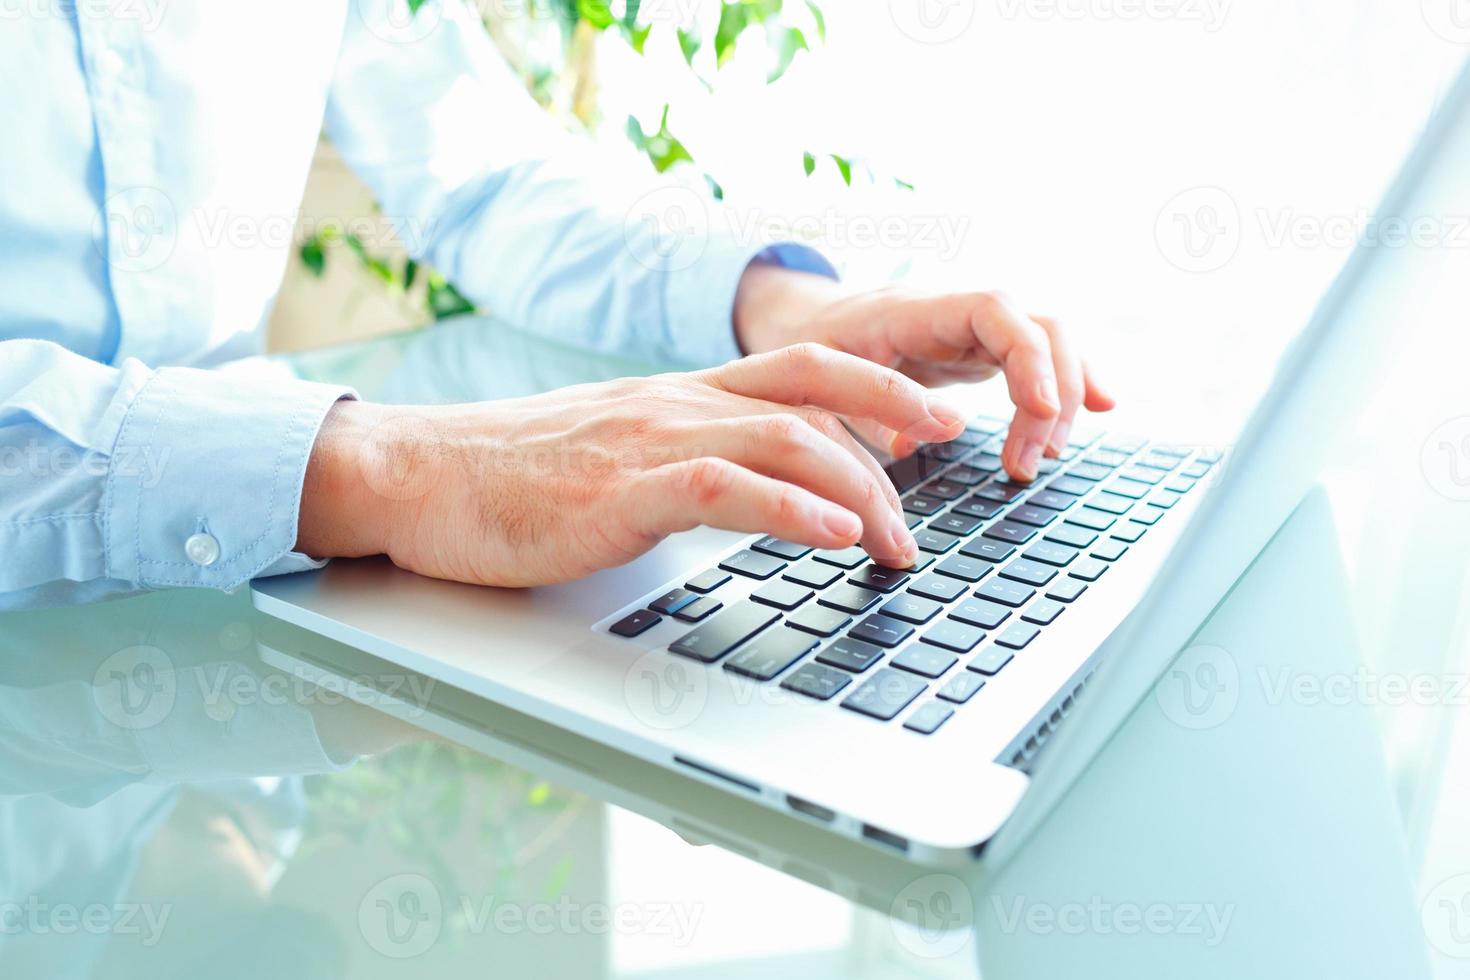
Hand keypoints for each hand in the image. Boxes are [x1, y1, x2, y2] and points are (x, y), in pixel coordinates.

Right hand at [296, 345, 967, 586]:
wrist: (418, 474)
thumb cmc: (514, 477)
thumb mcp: (618, 454)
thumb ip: (686, 462)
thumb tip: (751, 495)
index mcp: (681, 393)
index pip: (806, 369)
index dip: (883, 388)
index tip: (935, 420)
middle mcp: (678, 401)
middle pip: (818, 394)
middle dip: (896, 436)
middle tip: (935, 496)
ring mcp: (650, 438)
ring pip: (786, 436)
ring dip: (860, 490)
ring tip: (898, 541)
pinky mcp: (620, 488)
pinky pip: (724, 484)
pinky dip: (791, 507)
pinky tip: (833, 535)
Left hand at [735, 265, 1115, 480]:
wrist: (804, 322)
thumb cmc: (810, 347)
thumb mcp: (820, 376)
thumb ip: (863, 404)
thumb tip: (912, 444)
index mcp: (918, 309)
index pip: (996, 313)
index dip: (1028, 358)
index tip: (1040, 412)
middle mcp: (959, 311)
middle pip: (1040, 326)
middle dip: (1053, 393)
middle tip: (1032, 461)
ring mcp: (977, 329)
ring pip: (1050, 342)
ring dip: (1065, 397)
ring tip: (1049, 455)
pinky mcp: (983, 351)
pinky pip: (1038, 359)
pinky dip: (1068, 384)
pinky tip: (1099, 408)